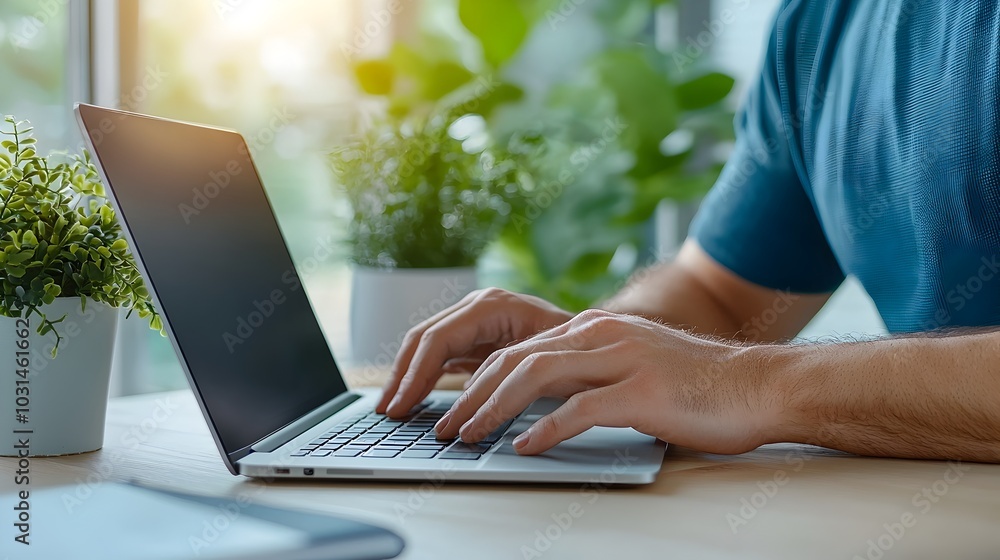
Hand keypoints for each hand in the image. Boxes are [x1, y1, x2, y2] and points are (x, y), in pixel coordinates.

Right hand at [378, 288, 573, 416]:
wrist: (601, 335)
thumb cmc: (582, 346)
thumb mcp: (550, 359)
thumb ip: (512, 373)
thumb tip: (473, 400)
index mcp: (492, 306)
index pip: (439, 339)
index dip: (416, 374)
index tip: (402, 405)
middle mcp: (478, 306)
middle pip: (424, 339)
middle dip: (402, 376)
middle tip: (387, 411)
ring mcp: (474, 319)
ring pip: (426, 346)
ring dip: (407, 377)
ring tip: (392, 409)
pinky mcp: (475, 336)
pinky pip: (439, 354)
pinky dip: (424, 377)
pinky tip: (413, 400)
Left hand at [434, 309, 778, 454]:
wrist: (757, 385)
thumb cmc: (695, 386)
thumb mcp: (631, 367)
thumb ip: (589, 374)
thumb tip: (542, 402)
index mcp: (595, 329)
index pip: (520, 349)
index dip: (479, 379)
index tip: (454, 407)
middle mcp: (601, 335)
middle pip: (517, 358)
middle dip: (473, 394)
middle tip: (447, 426)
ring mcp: (621, 358)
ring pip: (537, 375)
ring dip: (495, 408)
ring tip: (471, 435)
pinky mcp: (641, 390)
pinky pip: (580, 408)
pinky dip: (545, 428)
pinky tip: (524, 446)